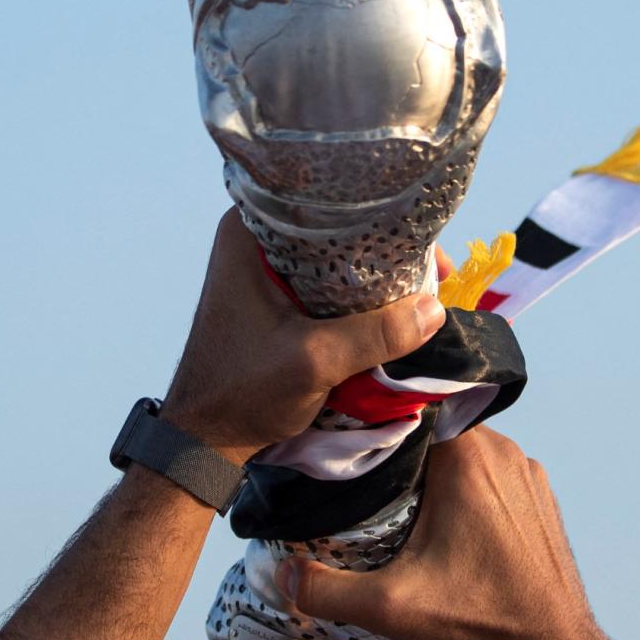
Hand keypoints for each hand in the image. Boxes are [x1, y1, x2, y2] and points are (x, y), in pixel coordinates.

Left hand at [161, 209, 446, 464]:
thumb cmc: (243, 392)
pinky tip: (395, 309)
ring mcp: (266, 269)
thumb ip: (372, 335)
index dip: (381, 214)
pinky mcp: (277, 298)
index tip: (424, 236)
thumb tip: (435, 310)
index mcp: (250, 232)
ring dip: (378, 276)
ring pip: (338, 259)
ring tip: (426, 287)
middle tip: (435, 268)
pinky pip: (331, 284)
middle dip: (387, 248)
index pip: (328, 202)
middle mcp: (256, 240)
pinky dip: (361, 297)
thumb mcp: (313, 361)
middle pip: (338, 229)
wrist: (204, 438)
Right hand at [274, 425, 589, 639]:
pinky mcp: (542, 496)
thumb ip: (327, 589)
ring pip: (466, 451)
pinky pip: (495, 473)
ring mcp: (527, 472)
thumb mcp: (390, 606)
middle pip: (434, 431)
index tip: (346, 443)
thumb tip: (281, 576)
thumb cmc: (477, 617)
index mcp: (466, 456)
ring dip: (437, 470)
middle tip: (367, 480)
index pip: (407, 412)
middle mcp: (502, 450)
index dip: (373, 425)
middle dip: (402, 452)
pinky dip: (471, 487)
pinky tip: (451, 522)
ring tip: (404, 502)